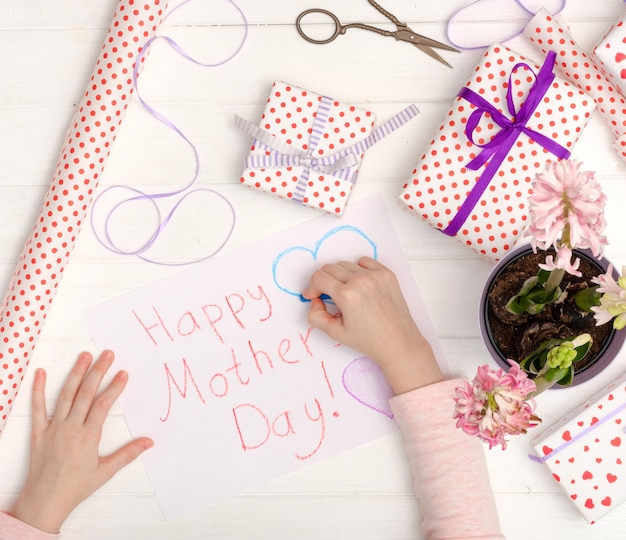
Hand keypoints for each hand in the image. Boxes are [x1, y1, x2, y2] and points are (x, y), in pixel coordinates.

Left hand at [10, 350, 152, 533]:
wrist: (46, 501)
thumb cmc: (76, 487)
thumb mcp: (105, 471)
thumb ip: (128, 453)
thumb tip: (149, 442)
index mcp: (88, 437)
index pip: (103, 405)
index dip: (114, 387)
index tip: (123, 373)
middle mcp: (70, 428)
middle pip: (86, 393)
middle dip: (98, 371)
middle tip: (107, 354)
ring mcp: (53, 428)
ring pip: (65, 395)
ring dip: (75, 373)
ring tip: (85, 356)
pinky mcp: (39, 432)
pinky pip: (37, 407)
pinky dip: (38, 389)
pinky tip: (41, 373)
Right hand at [302, 256, 442, 393]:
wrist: (399, 343)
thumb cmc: (369, 340)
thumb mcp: (335, 333)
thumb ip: (315, 316)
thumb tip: (315, 300)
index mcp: (346, 295)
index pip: (319, 277)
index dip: (312, 288)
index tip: (314, 296)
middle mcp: (360, 281)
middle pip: (330, 268)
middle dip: (324, 282)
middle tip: (328, 296)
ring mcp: (375, 276)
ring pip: (346, 264)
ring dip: (340, 276)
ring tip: (346, 294)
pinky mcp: (387, 274)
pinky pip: (364, 262)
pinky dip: (358, 270)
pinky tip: (359, 285)